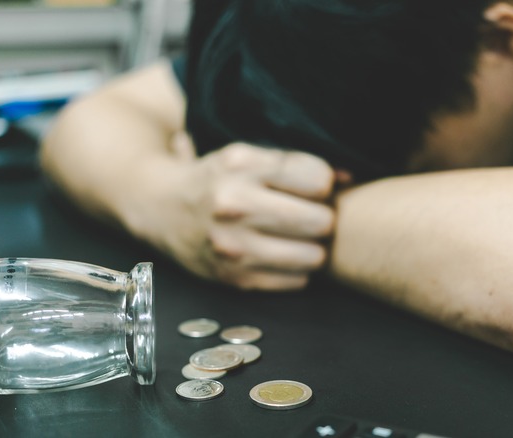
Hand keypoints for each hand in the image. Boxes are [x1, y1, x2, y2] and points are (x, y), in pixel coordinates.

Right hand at [137, 142, 336, 290]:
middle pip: (321, 221)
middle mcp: (234, 206)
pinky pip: (297, 280)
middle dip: (321, 218)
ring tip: (294, 236)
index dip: (321, 184)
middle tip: (307, 215)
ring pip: (314, 256)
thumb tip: (351, 179)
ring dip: (312, 247)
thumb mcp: (249, 157)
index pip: (318, 180)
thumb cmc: (217, 179)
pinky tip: (277, 254)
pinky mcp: (234, 278)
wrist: (161, 208)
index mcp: (241, 166)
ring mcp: (232, 246)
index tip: (309, 187)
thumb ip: (299, 164)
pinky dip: (294, 269)